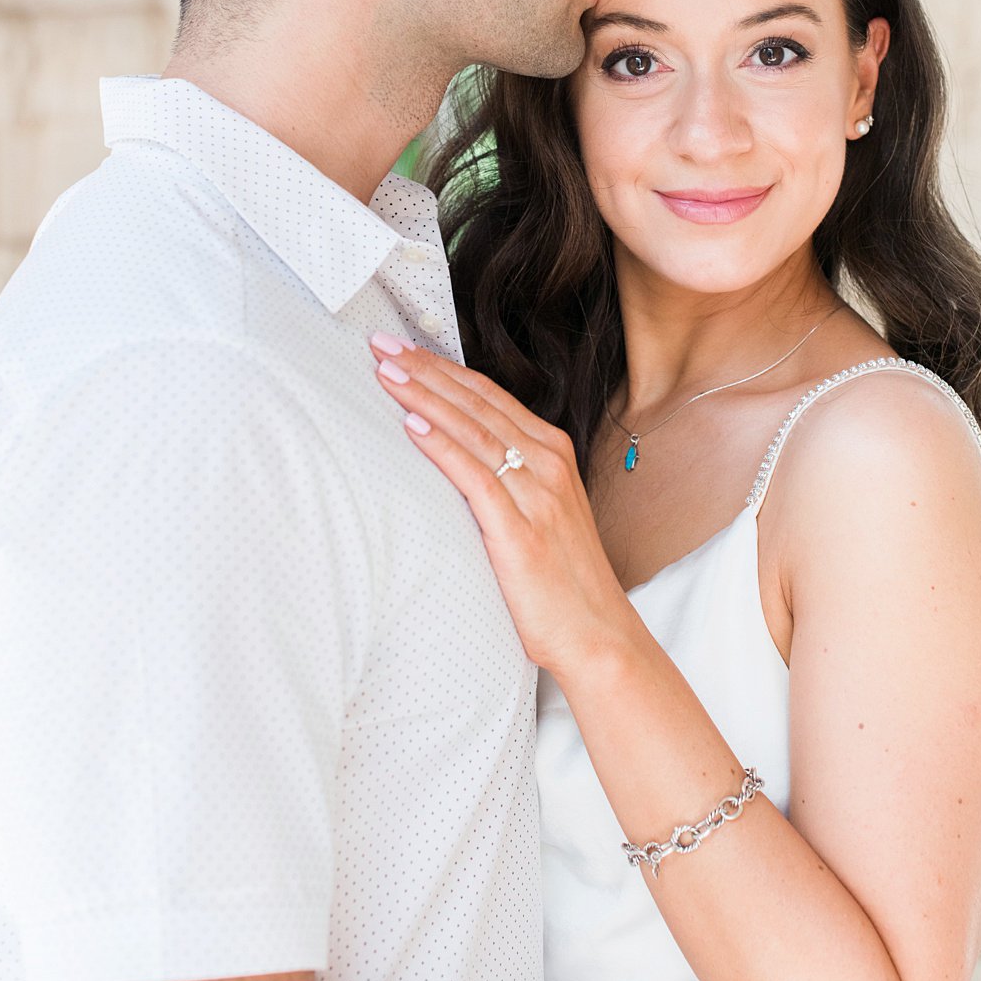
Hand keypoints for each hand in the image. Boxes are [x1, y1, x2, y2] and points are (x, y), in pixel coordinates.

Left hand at [368, 334, 634, 679]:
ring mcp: (537, 494)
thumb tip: (452, 454)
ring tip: (386, 372)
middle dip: (426, 370)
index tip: (403, 347)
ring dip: (425, 396)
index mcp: (552, 452)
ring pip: (473, 430)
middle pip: (477, 403)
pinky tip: (412, 424)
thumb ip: (506, 478)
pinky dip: (441, 445)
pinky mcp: (520, 530)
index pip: (489, 396)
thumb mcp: (538, 513)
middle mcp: (547, 463)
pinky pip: (474, 476)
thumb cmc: (561, 580)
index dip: (444, 368)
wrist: (598, 635)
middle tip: (382, 344)